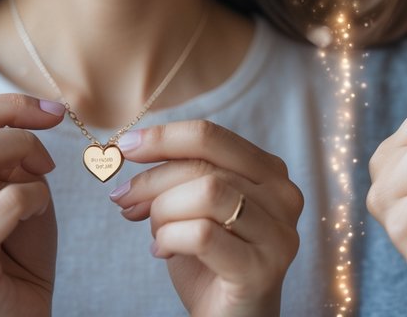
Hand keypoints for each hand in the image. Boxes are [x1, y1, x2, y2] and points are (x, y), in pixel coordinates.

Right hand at [0, 94, 64, 316]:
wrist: (19, 307)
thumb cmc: (15, 238)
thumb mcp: (8, 180)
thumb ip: (1, 148)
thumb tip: (20, 115)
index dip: (11, 104)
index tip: (52, 112)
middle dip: (21, 129)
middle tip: (47, 155)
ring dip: (27, 159)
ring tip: (41, 184)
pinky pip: (7, 202)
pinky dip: (36, 198)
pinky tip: (37, 214)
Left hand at [109, 120, 303, 316]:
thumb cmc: (210, 263)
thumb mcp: (194, 208)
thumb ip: (179, 176)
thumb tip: (130, 148)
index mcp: (269, 172)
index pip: (211, 136)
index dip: (164, 138)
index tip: (125, 145)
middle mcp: (284, 196)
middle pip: (204, 164)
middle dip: (152, 180)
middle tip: (122, 200)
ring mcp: (278, 233)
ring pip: (207, 193)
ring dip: (163, 212)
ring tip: (155, 235)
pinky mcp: (263, 268)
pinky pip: (203, 234)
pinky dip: (170, 238)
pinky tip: (162, 251)